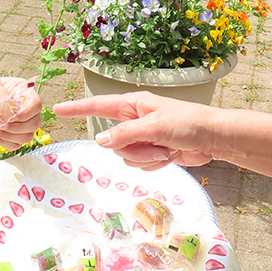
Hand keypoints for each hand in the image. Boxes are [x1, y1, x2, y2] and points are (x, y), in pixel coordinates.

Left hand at [0, 77, 41, 150]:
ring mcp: (22, 124)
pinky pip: (16, 145)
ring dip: (9, 134)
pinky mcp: (13, 136)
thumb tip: (10, 111)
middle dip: (15, 126)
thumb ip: (0, 96)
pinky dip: (4, 141)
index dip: (24, 113)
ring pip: (27, 137)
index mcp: (25, 93)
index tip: (7, 115)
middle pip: (34, 124)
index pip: (36, 105)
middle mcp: (27, 110)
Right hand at [54, 92, 219, 169]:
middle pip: (113, 142)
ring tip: (166, 148)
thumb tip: (100, 140)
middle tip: (156, 143)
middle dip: (134, 148)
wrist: (213, 138)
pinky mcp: (151, 152)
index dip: (77, 108)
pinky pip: (139, 165)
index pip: (98, 106)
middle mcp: (134, 121)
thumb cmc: (188, 123)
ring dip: (147, 158)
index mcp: (133, 105)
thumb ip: (125, 133)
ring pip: (125, 156)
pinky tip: (170, 155)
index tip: (58, 109)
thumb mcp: (155, 126)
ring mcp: (142, 138)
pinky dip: (154, 164)